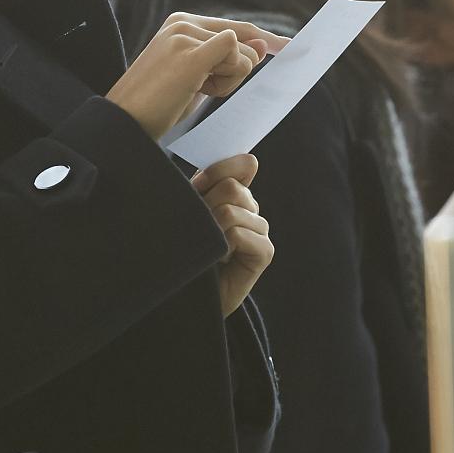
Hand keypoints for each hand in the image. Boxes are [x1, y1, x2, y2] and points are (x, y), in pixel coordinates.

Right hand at [108, 13, 290, 139]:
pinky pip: (235, 55)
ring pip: (242, 52)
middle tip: (201, 88)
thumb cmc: (159, 105)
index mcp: (181, 24)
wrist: (125, 122)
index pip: (236, 28)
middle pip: (244, 41)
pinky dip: (228, 78)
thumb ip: (226, 61)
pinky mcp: (189, 53)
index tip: (289, 46)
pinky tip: (200, 88)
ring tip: (193, 90)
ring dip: (228, 81)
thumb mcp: (197, 79)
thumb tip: (262, 47)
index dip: (265, 39)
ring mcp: (185, 35)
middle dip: (235, 74)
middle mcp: (183, 23)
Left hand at [192, 153, 270, 315]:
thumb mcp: (193, 210)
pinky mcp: (265, 252)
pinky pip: (240, 234)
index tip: (198, 187)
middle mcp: (252, 209)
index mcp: (237, 194)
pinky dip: (223, 246)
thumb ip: (211, 182)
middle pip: (232, 188)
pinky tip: (219, 259)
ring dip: (212, 230)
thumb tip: (250, 159)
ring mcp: (261, 230)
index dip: (216, 172)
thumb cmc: (188, 249)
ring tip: (209, 247)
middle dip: (207, 205)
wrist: (188, 293)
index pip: (242, 164)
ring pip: (232, 211)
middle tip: (200, 228)